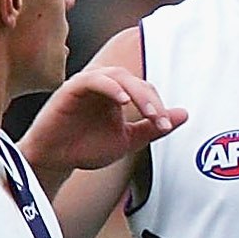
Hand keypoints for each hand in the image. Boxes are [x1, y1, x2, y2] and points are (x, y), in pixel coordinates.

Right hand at [20, 62, 184, 180]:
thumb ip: (152, 127)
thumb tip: (183, 114)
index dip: (158, 106)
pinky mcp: (71, 89)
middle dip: (151, 99)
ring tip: (147, 112)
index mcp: (118, 94)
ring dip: (136, 92)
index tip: (165, 125)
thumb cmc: (85, 148)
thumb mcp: (127, 140)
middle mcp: (104, 86)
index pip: (145, 89)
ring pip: (118, 75)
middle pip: (134, 80)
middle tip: (159, 119)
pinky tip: (121, 101)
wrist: (55, 161)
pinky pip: (93, 79)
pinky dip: (109, 86)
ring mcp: (87, 85)